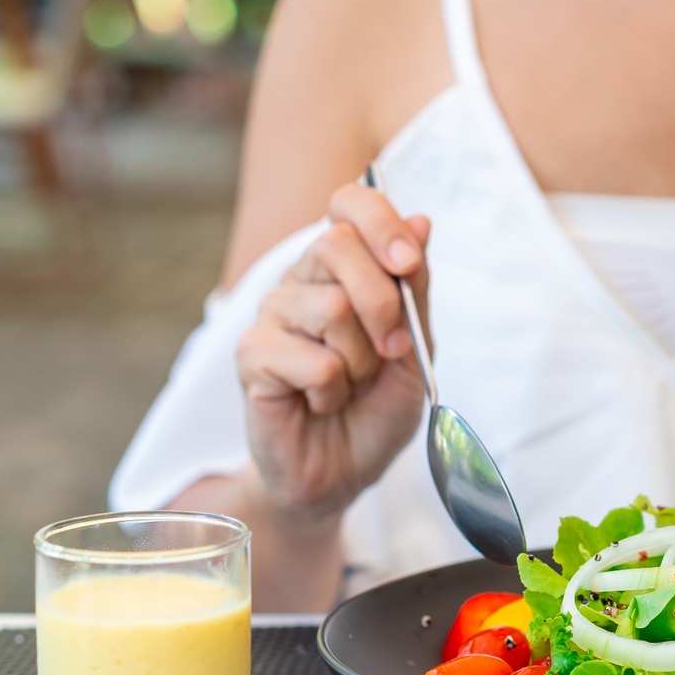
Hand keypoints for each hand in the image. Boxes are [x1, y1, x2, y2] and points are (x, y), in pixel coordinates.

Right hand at [236, 182, 432, 527]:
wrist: (344, 471)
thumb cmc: (376, 407)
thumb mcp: (415, 347)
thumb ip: (414, 288)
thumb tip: (421, 220)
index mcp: (341, 266)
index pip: (348, 202)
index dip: (379, 220)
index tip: (407, 262)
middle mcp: (302, 280)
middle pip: (336, 242)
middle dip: (382, 302)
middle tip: (393, 351)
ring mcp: (271, 315)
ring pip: (331, 307)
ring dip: (362, 360)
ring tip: (351, 384)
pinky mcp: (252, 357)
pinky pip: (314, 359)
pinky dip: (334, 389)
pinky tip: (322, 402)